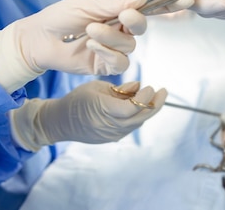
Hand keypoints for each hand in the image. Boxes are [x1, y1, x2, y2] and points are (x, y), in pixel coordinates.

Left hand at [0, 0, 148, 92]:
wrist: (40, 38)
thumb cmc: (61, 17)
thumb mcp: (89, 4)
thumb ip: (116, 2)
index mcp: (116, 12)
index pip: (139, 12)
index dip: (139, 12)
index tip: (130, 10)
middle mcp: (118, 30)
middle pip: (138, 29)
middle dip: (132, 23)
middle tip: (121, 16)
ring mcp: (113, 49)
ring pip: (129, 46)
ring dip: (111, 37)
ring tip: (90, 30)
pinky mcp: (105, 66)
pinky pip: (120, 63)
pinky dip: (109, 53)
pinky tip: (91, 45)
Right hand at [10, 81, 166, 149]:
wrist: (61, 122)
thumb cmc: (78, 99)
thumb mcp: (97, 87)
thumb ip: (120, 89)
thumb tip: (139, 87)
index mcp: (103, 110)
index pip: (131, 109)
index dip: (144, 98)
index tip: (151, 86)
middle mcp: (110, 126)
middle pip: (140, 117)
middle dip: (154, 104)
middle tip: (163, 91)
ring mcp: (112, 135)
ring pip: (138, 123)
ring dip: (148, 110)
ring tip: (154, 96)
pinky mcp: (113, 138)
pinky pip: (131, 127)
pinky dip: (138, 116)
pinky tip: (140, 105)